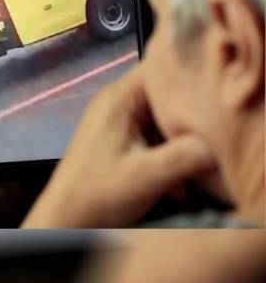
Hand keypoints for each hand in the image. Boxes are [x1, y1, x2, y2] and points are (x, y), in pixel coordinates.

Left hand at [22, 64, 215, 227]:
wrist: (67, 217)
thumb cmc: (98, 192)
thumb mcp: (147, 175)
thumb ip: (185, 155)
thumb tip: (214, 143)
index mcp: (119, 98)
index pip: (159, 65)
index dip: (188, 72)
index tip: (214, 90)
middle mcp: (117, 102)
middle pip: (164, 93)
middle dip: (188, 116)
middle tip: (209, 138)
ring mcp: (117, 121)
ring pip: (161, 118)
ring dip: (179, 143)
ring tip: (189, 171)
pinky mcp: (120, 140)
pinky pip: (152, 137)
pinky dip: (167, 155)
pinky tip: (175, 184)